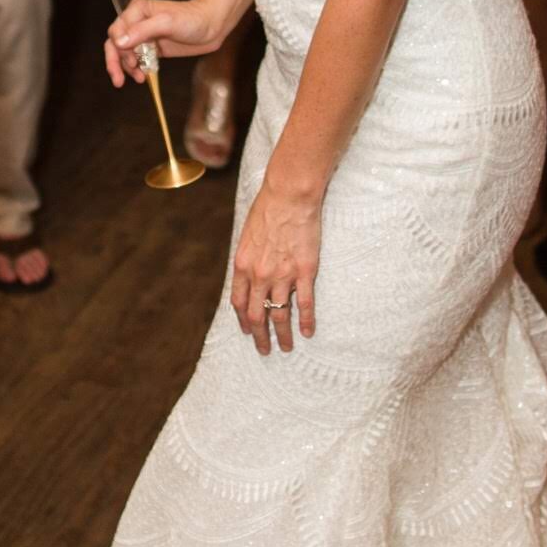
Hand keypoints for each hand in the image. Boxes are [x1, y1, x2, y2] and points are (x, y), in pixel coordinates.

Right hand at [104, 0, 224, 84]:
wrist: (212, 26)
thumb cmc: (193, 19)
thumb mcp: (168, 23)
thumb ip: (142, 31)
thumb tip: (118, 42)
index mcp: (137, 10)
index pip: (117, 30)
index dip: (119, 47)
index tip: (131, 60)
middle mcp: (137, 21)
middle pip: (115, 43)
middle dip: (115, 62)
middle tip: (119, 80)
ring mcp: (144, 35)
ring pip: (124, 53)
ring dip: (126, 67)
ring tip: (139, 78)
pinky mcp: (151, 47)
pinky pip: (137, 59)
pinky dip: (136, 68)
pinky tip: (143, 76)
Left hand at [230, 171, 319, 354]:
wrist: (289, 196)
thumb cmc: (267, 209)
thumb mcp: (247, 235)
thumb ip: (248, 258)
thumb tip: (249, 273)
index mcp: (242, 266)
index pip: (239, 303)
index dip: (243, 321)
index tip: (249, 331)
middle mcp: (259, 275)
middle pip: (257, 315)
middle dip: (260, 336)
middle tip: (265, 350)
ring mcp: (282, 275)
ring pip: (280, 315)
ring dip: (282, 335)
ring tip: (287, 347)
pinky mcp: (304, 272)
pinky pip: (304, 303)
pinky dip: (306, 321)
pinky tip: (308, 332)